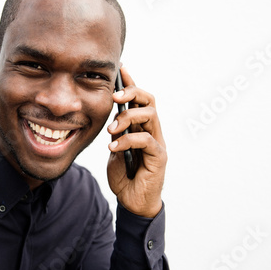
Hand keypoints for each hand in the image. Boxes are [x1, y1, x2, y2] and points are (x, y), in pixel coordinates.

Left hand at [107, 67, 166, 217]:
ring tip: (111, 129)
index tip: (121, 68)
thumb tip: (111, 117)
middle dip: (132, 91)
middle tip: (114, 96)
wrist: (132, 201)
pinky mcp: (159, 157)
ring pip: (150, 115)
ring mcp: (157, 142)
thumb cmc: (124, 175)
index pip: (138, 99)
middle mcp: (152, 130)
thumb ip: (116, 133)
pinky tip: (113, 148)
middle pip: (149, 100)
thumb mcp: (115, 149)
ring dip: (127, 117)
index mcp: (140, 126)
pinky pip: (146, 140)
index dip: (131, 82)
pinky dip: (127, 140)